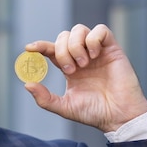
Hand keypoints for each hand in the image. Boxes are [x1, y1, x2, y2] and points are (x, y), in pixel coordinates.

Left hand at [24, 24, 146, 132]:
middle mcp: (81, 57)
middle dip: (62, 51)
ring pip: (79, 30)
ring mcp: (97, 52)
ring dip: (75, 45)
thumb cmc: (94, 113)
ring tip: (83, 64)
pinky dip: (92, 39)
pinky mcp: (112, 49)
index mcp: (69, 68)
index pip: (51, 49)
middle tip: (70, 70)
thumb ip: (45, 98)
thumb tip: (27, 84)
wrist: (119, 116)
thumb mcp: (65, 107)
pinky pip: (101, 30)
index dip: (40, 46)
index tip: (29, 48)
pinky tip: (93, 55)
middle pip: (63, 37)